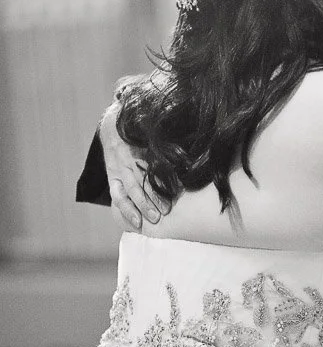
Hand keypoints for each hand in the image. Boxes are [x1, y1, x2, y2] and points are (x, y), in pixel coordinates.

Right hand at [99, 104, 168, 230]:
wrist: (113, 123)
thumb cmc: (140, 127)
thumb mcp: (152, 127)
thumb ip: (168, 135)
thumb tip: (187, 136)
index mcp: (138, 144)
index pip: (150, 164)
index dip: (161, 178)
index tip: (175, 191)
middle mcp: (126, 158)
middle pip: (139, 179)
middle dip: (152, 197)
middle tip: (165, 211)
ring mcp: (117, 168)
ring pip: (129, 189)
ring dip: (140, 206)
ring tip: (152, 220)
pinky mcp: (112, 176)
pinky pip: (117, 195)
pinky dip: (125, 209)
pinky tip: (135, 222)